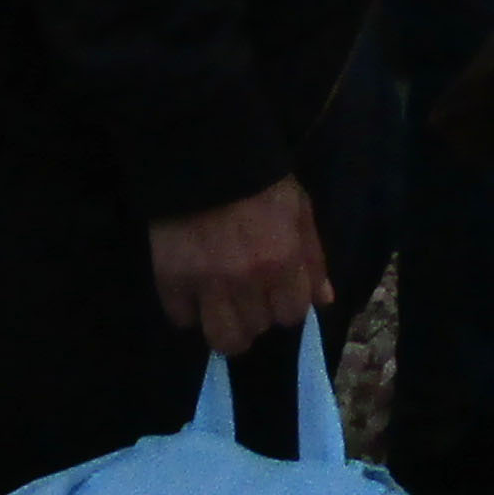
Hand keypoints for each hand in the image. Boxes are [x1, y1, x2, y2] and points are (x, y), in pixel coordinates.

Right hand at [145, 177, 331, 355]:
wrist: (206, 155)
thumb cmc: (262, 180)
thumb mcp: (299, 210)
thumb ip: (313, 258)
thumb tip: (322, 301)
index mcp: (282, 262)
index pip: (292, 315)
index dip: (286, 305)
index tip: (278, 292)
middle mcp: (246, 281)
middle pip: (257, 329)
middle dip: (257, 315)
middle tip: (249, 294)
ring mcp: (206, 284)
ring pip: (221, 338)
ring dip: (226, 325)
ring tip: (224, 306)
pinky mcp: (171, 280)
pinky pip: (182, 319)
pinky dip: (189, 311)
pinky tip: (195, 292)